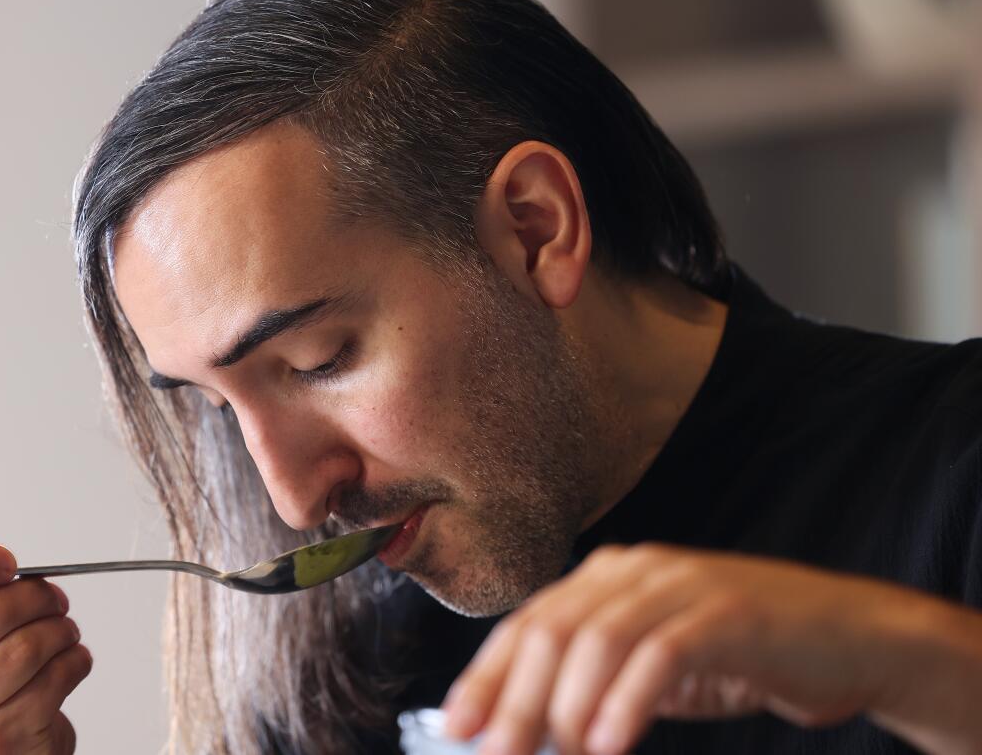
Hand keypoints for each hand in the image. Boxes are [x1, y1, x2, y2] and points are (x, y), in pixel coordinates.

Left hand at [440, 543, 979, 754]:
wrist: (850, 637)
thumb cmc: (742, 656)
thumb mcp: (654, 666)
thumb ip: (596, 683)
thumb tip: (527, 728)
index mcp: (607, 577)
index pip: (527, 623)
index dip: (485, 675)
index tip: (455, 725)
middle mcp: (634, 570)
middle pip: (551, 630)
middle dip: (513, 699)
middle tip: (495, 753)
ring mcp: (681, 584)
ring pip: (597, 639)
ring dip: (564, 705)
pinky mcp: (727, 611)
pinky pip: (661, 654)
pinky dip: (627, 702)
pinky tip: (607, 742)